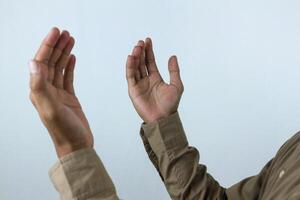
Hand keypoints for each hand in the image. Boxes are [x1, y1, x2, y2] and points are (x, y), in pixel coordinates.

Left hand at [29, 27, 92, 156]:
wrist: (76, 146)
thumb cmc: (64, 131)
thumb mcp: (51, 109)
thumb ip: (40, 87)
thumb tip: (33, 63)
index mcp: (39, 91)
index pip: (42, 62)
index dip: (48, 46)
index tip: (56, 33)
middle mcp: (46, 90)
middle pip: (50, 62)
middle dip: (57, 46)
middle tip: (65, 32)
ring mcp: (58, 94)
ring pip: (59, 68)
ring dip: (64, 53)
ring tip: (71, 40)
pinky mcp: (68, 97)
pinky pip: (67, 77)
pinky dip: (69, 66)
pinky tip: (72, 58)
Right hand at [126, 38, 183, 122]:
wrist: (163, 118)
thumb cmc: (170, 104)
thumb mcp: (176, 85)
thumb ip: (174, 71)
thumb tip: (173, 56)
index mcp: (155, 78)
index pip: (150, 61)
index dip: (149, 51)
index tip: (148, 40)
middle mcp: (146, 80)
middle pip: (141, 62)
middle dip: (141, 52)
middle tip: (141, 42)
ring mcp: (139, 84)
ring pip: (135, 67)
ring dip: (135, 57)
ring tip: (137, 47)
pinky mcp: (133, 90)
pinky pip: (130, 76)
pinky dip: (129, 67)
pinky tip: (131, 58)